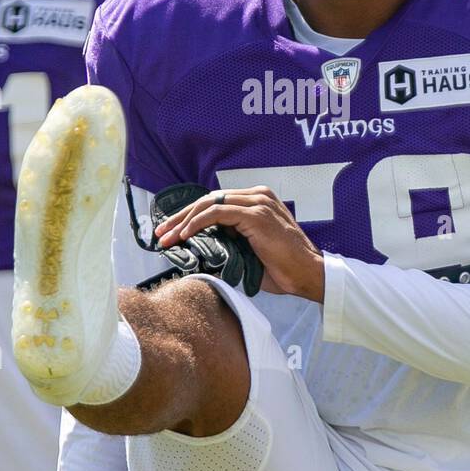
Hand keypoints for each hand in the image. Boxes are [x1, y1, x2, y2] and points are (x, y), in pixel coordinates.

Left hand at [155, 186, 324, 300]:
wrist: (308, 275)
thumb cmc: (283, 268)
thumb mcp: (250, 250)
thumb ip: (230, 241)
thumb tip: (200, 248)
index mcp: (257, 200)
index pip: (214, 203)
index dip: (189, 216)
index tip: (171, 232)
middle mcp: (258, 195)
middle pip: (208, 200)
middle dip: (180, 217)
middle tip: (161, 234)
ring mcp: (258, 202)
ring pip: (209, 204)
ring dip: (183, 221)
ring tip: (167, 237)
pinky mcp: (256, 214)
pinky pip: (218, 213)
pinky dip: (198, 223)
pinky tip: (185, 235)